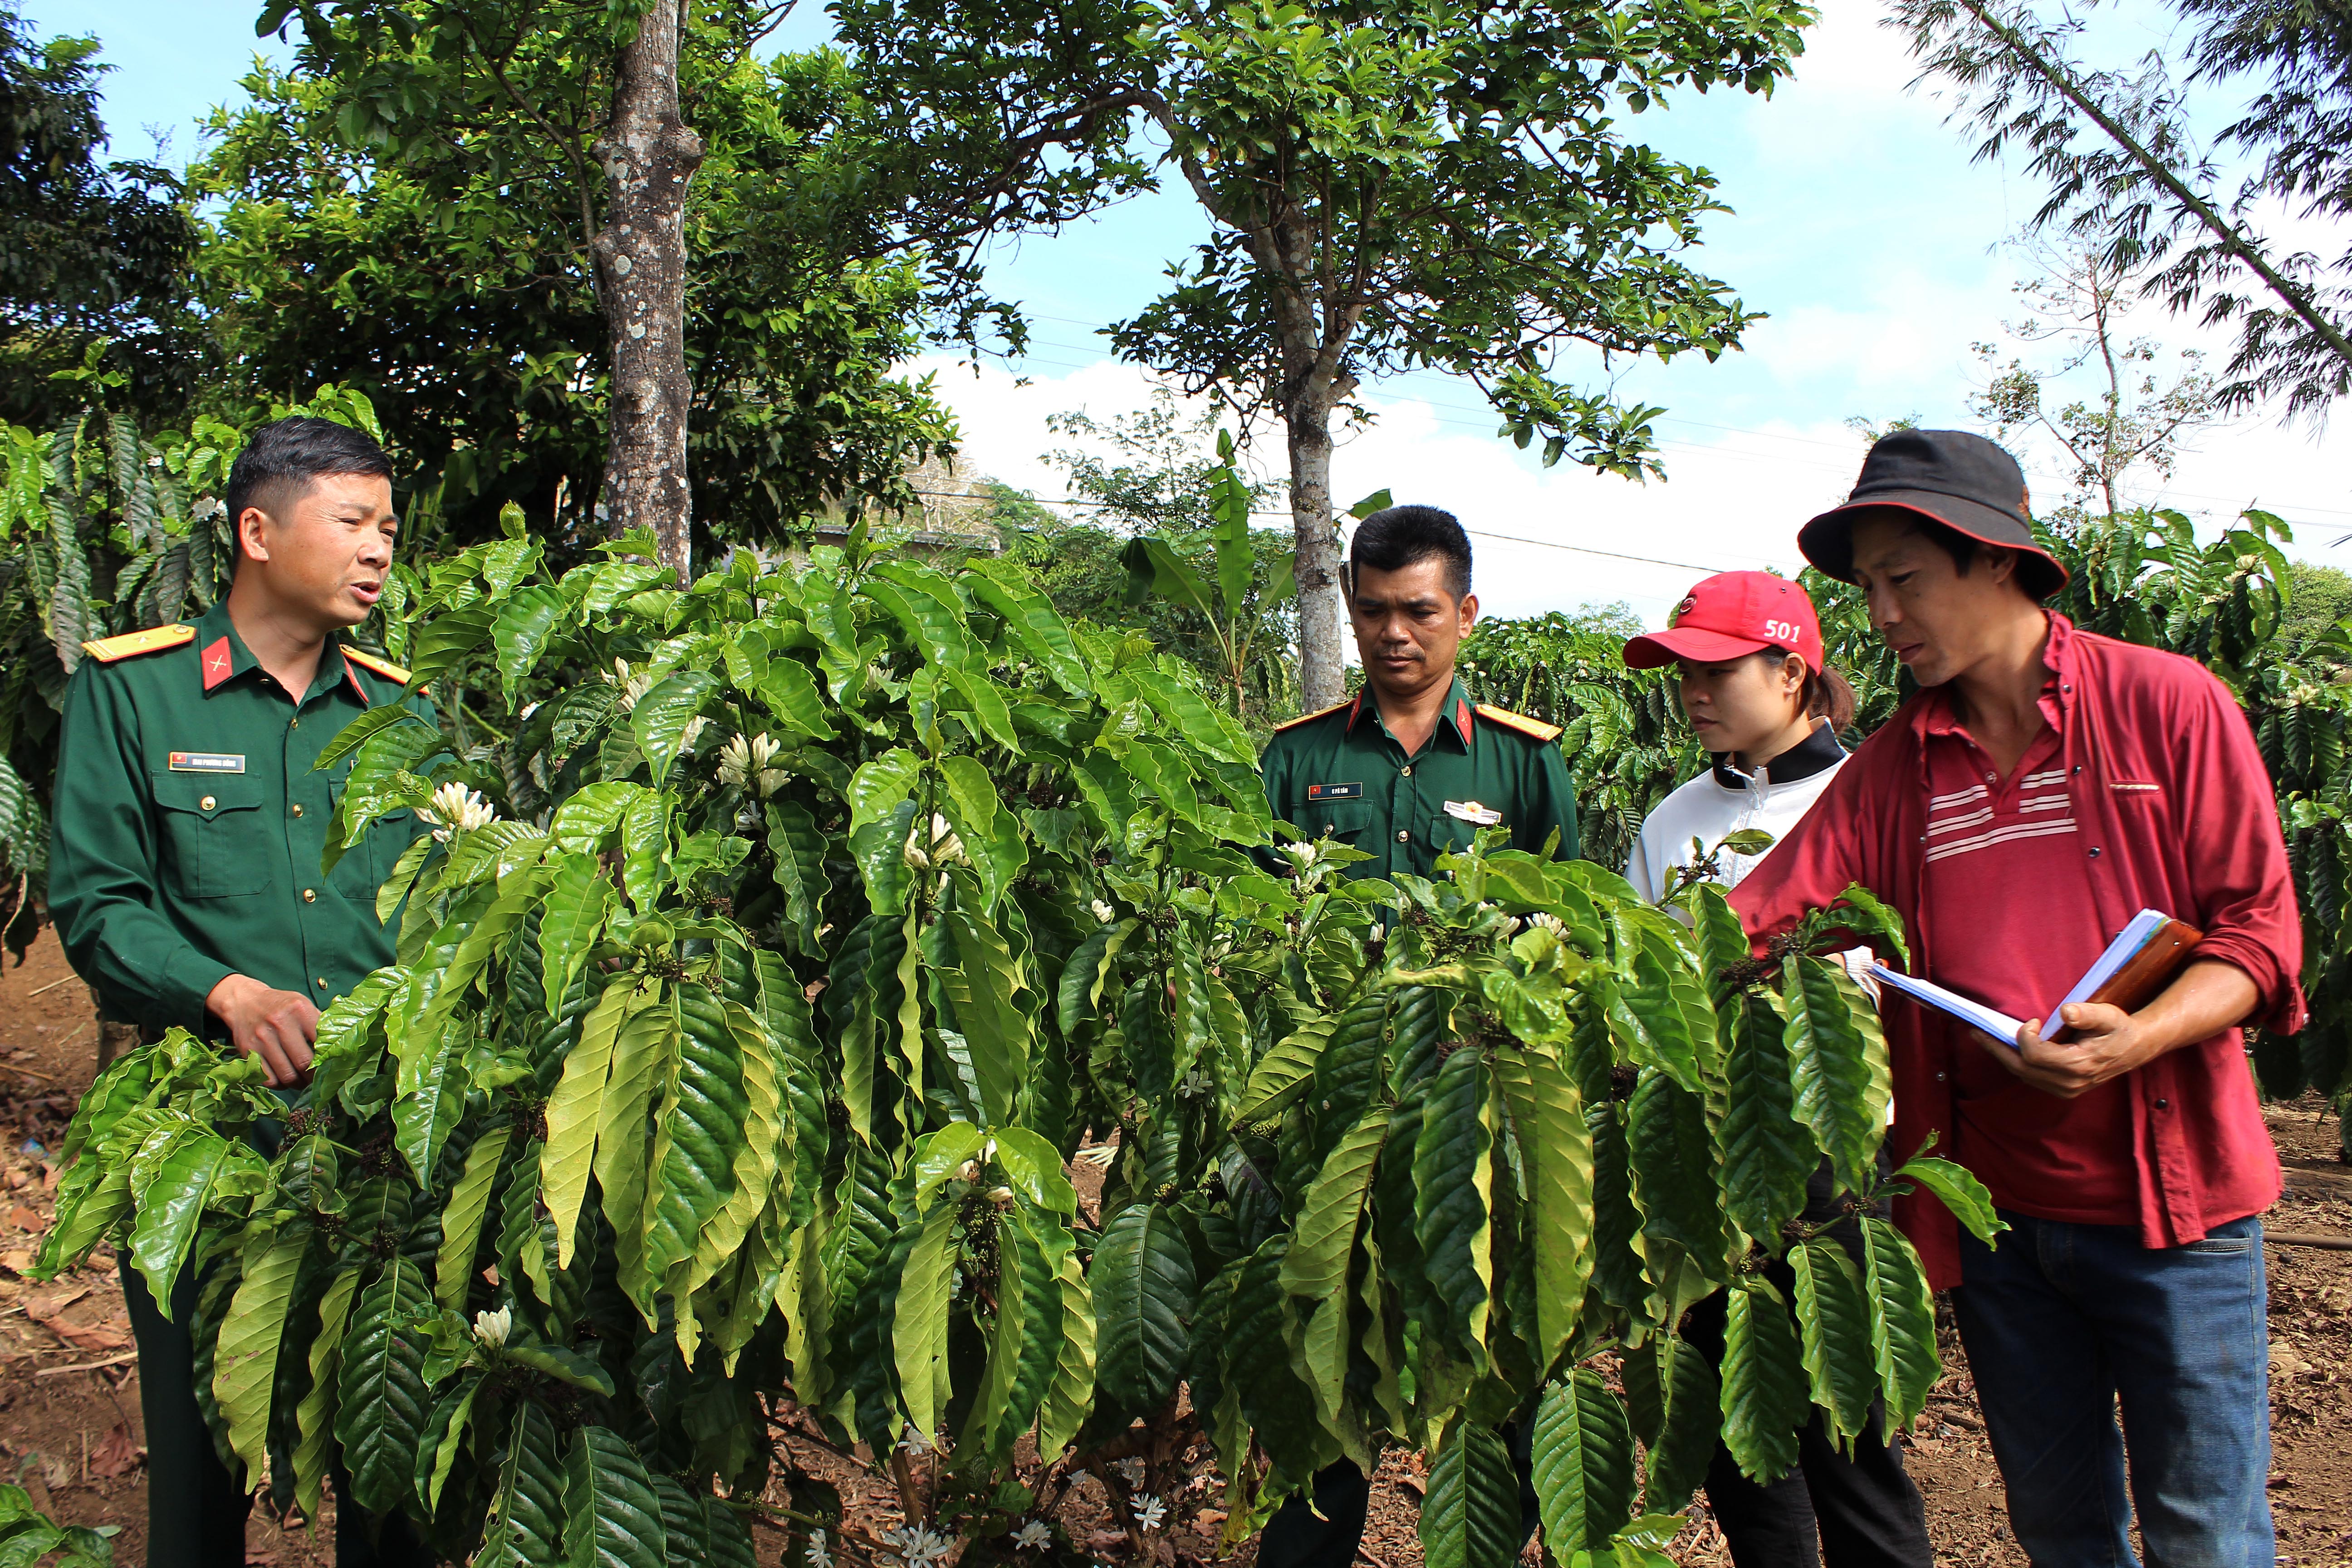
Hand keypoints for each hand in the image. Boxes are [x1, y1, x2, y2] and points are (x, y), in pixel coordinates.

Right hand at [205, 973, 320, 1087]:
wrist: (244, 1001)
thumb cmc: (280, 1006)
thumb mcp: (303, 1005)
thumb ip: (319, 1024)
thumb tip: (336, 1049)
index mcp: (300, 1010)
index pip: (321, 1043)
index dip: (327, 1060)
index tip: (330, 1067)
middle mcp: (280, 1023)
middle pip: (303, 1062)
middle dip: (312, 1077)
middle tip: (316, 1080)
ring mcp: (262, 1038)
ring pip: (286, 1074)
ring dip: (297, 1084)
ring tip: (301, 1082)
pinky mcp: (248, 1050)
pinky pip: (267, 1078)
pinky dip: (279, 1084)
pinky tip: (283, 1080)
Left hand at [1977, 958, 2260, 1100]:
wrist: (2137, 1048)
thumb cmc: (2120, 1028)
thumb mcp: (2109, 1015)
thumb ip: (2088, 1014)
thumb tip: (2066, 1011)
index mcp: (2079, 1065)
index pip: (2035, 1055)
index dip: (2025, 1037)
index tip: (2031, 1021)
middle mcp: (2070, 1082)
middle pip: (2022, 1068)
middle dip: (1997, 1049)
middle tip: (1975, 1032)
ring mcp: (2066, 1089)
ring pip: (2024, 1075)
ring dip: (2003, 1057)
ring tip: (1983, 1039)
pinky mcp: (2064, 1089)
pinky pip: (2032, 1078)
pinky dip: (2016, 1063)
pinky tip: (2006, 1049)